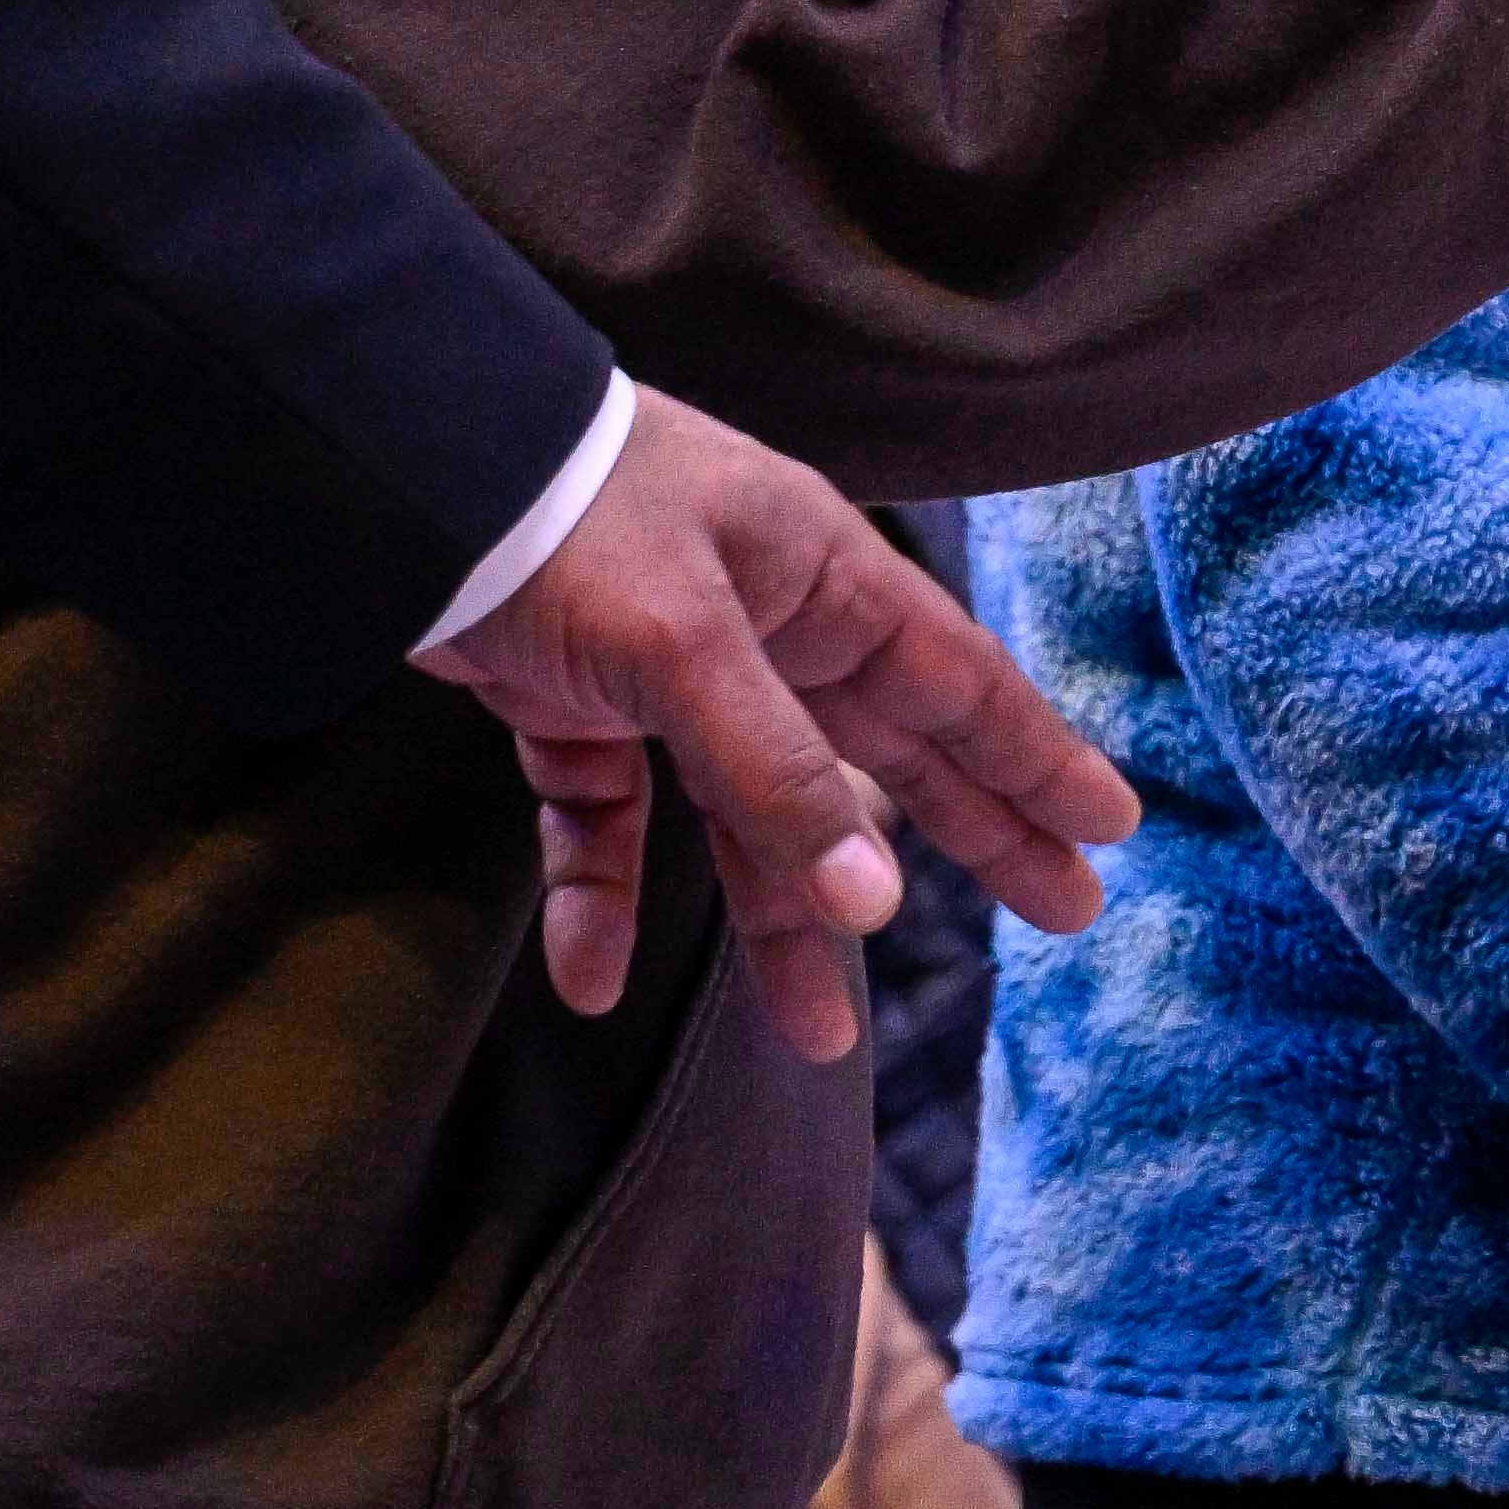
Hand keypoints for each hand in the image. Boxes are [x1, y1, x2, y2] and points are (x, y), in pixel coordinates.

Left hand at [423, 396, 1130, 1064]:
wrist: (400, 475)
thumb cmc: (568, 520)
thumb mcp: (685, 644)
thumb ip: (778, 774)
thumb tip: (875, 903)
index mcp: (824, 582)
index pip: (959, 689)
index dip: (1035, 762)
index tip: (1108, 829)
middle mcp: (766, 631)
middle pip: (884, 759)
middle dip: (968, 842)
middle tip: (1059, 913)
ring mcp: (669, 677)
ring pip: (748, 819)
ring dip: (778, 922)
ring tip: (821, 1033)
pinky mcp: (572, 712)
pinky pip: (607, 826)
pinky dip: (604, 900)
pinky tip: (592, 981)